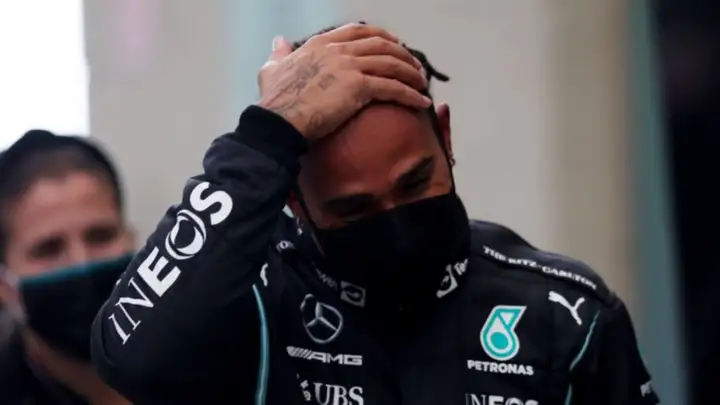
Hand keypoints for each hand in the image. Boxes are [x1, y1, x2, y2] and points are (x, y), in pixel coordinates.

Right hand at [257, 23, 430, 140]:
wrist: (279, 120)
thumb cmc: (274, 100)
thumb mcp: (271, 69)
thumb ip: (279, 54)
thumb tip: (278, 41)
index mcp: (321, 43)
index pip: (359, 31)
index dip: (381, 36)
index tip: (395, 45)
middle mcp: (338, 50)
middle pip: (381, 45)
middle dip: (403, 54)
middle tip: (415, 66)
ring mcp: (349, 66)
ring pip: (391, 64)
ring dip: (411, 73)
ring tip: (422, 83)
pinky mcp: (359, 87)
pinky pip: (392, 87)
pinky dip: (410, 94)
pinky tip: (421, 101)